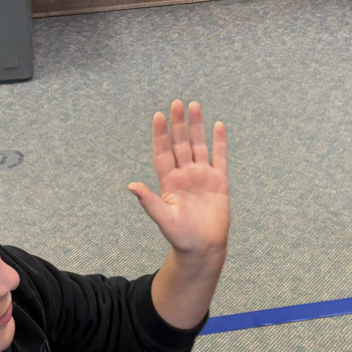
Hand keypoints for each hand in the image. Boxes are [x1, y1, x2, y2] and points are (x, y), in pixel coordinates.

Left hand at [128, 100, 229, 257]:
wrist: (203, 248)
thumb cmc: (181, 237)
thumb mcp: (164, 219)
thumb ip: (149, 201)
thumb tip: (132, 186)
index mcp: (170, 182)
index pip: (163, 153)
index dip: (160, 135)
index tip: (158, 116)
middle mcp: (185, 175)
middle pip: (180, 144)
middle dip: (178, 124)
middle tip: (177, 103)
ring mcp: (202, 177)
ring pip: (198, 146)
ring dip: (196, 127)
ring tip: (194, 106)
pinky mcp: (219, 182)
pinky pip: (219, 157)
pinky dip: (219, 142)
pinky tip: (218, 125)